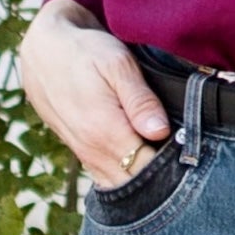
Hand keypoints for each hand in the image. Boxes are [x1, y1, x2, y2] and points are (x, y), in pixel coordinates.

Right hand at [19, 0, 170, 187]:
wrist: (44, 51)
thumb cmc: (86, 51)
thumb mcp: (118, 64)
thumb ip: (140, 100)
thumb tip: (160, 131)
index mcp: (105, 130)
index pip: (147, 168)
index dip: (172, 167)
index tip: (190, 153)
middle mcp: (92, 149)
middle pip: (135, 182)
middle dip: (161, 178)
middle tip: (184, 158)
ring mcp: (84, 154)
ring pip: (119, 184)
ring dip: (143, 177)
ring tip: (166, 158)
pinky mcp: (80, 152)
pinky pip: (105, 178)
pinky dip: (125, 176)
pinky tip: (141, 162)